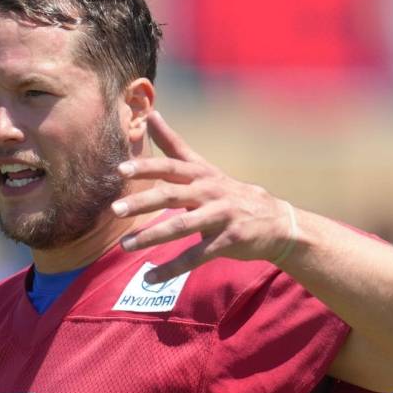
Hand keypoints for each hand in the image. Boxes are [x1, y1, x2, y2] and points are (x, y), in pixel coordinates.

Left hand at [111, 111, 293, 282]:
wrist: (277, 222)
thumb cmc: (230, 193)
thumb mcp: (204, 167)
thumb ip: (174, 145)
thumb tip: (151, 114)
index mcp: (201, 174)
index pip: (170, 166)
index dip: (146, 167)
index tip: (120, 169)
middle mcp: (210, 191)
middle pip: (171, 194)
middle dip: (142, 201)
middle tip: (115, 209)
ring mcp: (221, 215)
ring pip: (182, 226)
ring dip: (152, 236)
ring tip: (126, 245)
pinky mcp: (229, 240)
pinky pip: (196, 257)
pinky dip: (172, 268)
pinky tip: (151, 278)